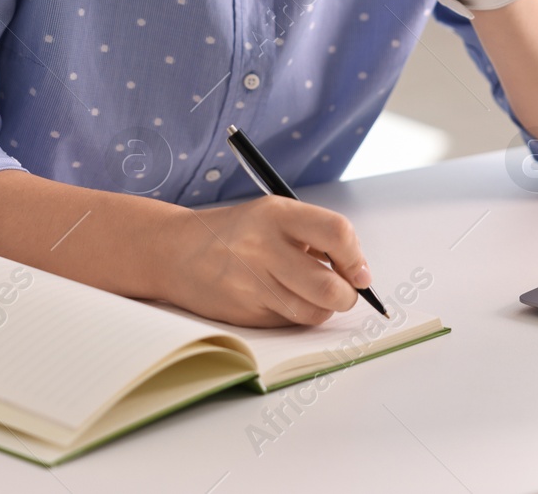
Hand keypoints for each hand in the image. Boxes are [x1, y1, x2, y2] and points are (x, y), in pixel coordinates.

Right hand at [163, 197, 372, 326]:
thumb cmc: (236, 234)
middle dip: (347, 295)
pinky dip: (297, 316)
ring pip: (313, 312)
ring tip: (310, 293)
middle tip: (345, 292)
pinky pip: (290, 323)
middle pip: (330, 286)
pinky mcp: (245, 313)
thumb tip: (358, 271)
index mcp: (277, 214)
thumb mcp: (273, 216)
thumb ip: (314, 236)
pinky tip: (283, 299)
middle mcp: (264, 248)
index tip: (360, 272)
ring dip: (323, 308)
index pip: (337, 233)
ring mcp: (252, 283)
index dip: (356, 258)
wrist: (176, 252)